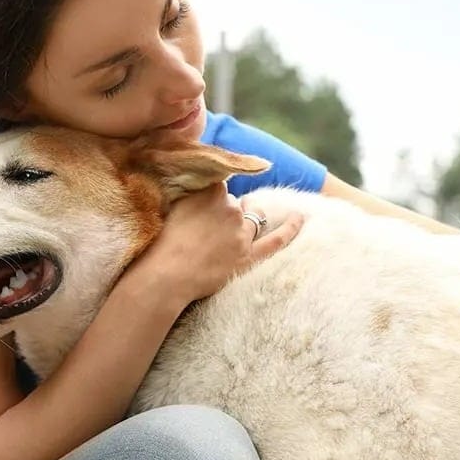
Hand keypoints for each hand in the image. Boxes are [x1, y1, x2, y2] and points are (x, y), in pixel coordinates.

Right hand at [132, 184, 303, 305]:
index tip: (200, 206)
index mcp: (210, 190)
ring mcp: (242, 232)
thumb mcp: (168, 205)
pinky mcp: (248, 257)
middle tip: (203, 229)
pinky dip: (291, 229)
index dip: (208, 196)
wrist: (165, 276)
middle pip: (233, 203)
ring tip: (235, 228)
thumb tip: (195, 185)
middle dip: (223, 212)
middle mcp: (230, 207)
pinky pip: (277, 240)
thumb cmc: (159, 243)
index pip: (218, 184)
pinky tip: (300, 218)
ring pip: (251, 218)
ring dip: (246, 220)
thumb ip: (185, 192)